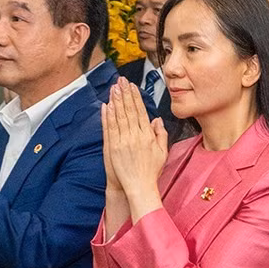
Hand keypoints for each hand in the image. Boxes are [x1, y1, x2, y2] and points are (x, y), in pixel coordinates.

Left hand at [102, 79, 168, 217]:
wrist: (139, 186)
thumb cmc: (151, 171)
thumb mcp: (162, 152)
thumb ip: (160, 134)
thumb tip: (156, 119)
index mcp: (147, 136)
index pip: (140, 111)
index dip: (136, 97)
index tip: (132, 86)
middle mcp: (135, 136)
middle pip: (129, 110)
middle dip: (125, 94)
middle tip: (121, 81)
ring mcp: (123, 141)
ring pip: (118, 116)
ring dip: (115, 101)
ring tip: (113, 88)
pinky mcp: (113, 147)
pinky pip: (109, 128)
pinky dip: (107, 116)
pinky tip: (106, 106)